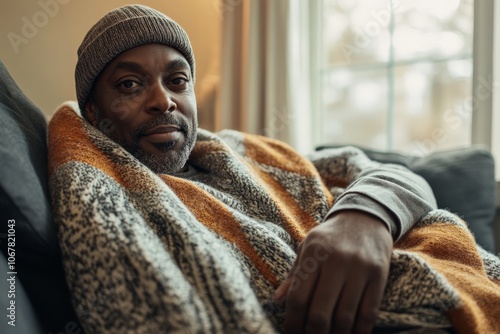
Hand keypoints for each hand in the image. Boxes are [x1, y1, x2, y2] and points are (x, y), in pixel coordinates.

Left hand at [274, 210, 392, 333]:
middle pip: (321, 312)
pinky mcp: (379, 275)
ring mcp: (359, 268)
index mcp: (314, 253)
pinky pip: (369, 312)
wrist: (366, 216)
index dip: (292, 322)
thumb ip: (295, 274)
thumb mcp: (308, 246)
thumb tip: (277, 300)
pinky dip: (359, 331)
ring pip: (345, 316)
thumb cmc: (331, 236)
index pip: (298, 297)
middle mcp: (336, 261)